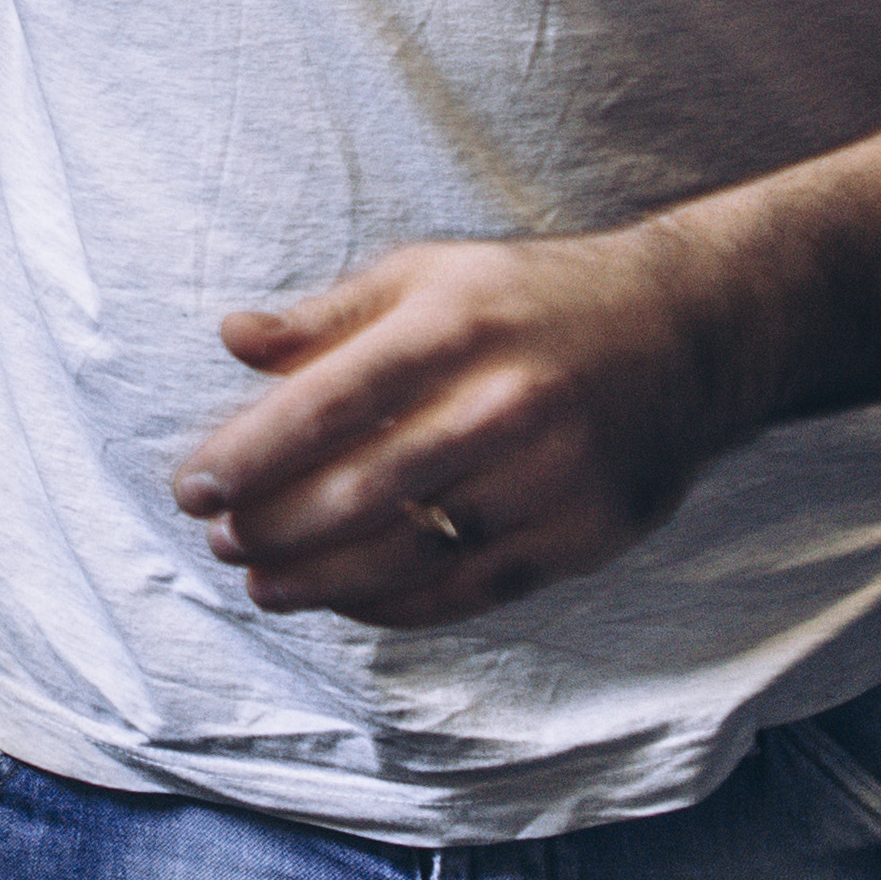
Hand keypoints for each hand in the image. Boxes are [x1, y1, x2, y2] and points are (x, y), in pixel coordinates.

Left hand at [168, 225, 775, 628]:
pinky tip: (345, 600)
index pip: (327, 404)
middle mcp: (504, 402)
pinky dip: (396, 604)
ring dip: (320, 578)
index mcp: (454, 325)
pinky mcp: (584, 534)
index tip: (192, 488)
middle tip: (219, 542)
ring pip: (410, 551)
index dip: (249, 454)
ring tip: (262, 582)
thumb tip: (233, 338)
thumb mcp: (428, 275)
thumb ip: (329, 316)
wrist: (687, 333)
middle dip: (273, 526)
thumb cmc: (531, 301)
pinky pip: (470, 588)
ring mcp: (550, 476)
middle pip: (360, 489)